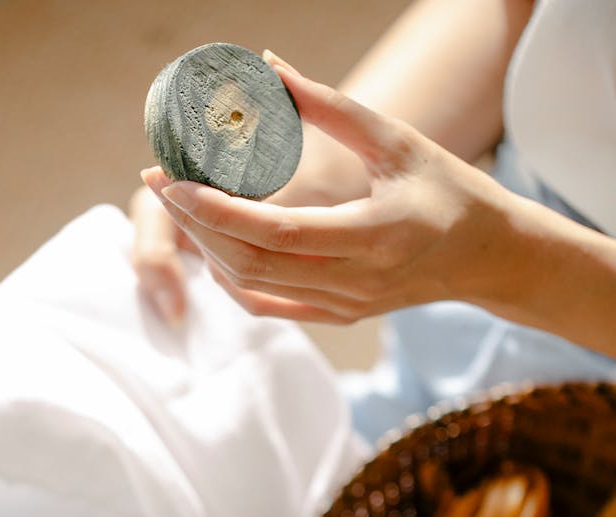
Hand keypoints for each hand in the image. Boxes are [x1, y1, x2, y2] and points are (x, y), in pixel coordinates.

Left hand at [140, 55, 511, 324]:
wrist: (485, 257)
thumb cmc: (447, 189)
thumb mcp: (396, 140)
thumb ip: (330, 107)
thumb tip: (268, 69)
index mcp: (374, 236)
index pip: (276, 232)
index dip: (215, 210)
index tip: (170, 179)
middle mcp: (356, 283)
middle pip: (251, 263)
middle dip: (195, 224)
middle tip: (161, 181)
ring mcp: (344, 308)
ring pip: (253, 287)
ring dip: (207, 248)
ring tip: (181, 204)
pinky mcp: (338, 317)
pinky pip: (269, 305)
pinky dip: (232, 277)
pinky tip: (213, 243)